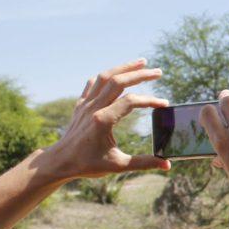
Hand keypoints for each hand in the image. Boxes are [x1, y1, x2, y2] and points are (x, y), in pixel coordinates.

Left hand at [45, 59, 170, 179]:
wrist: (60, 162)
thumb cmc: (88, 165)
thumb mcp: (118, 166)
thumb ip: (144, 163)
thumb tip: (167, 165)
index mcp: (103, 120)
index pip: (131, 102)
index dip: (150, 101)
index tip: (164, 104)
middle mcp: (93, 108)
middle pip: (119, 81)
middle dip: (140, 74)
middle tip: (158, 72)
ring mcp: (85, 104)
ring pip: (105, 76)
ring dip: (124, 67)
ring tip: (142, 62)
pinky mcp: (80, 104)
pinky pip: (93, 83)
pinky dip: (106, 76)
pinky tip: (116, 75)